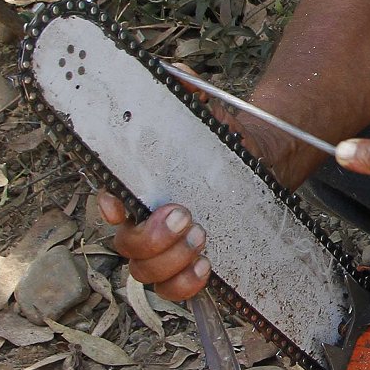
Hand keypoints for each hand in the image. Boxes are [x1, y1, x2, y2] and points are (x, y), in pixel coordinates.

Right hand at [99, 66, 288, 300]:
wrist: (262, 172)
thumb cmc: (224, 147)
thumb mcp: (212, 119)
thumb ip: (192, 97)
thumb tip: (180, 77)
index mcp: (139, 186)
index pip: (107, 198)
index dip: (107, 206)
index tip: (119, 206)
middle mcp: (142, 221)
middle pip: (124, 244)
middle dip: (151, 238)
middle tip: (186, 218)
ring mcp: (163, 250)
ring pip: (144, 272)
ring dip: (170, 262)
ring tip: (202, 239)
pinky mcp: (187, 269)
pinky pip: (173, 292)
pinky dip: (186, 286)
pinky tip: (206, 267)